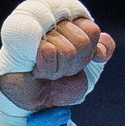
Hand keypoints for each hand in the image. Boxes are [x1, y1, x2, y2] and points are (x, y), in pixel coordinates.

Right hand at [0, 18, 115, 113]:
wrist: (34, 104)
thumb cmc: (58, 84)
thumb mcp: (89, 70)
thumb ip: (102, 51)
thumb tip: (103, 46)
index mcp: (71, 23)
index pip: (92, 31)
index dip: (88, 52)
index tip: (76, 62)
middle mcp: (54, 21)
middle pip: (82, 42)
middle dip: (74, 65)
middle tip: (59, 69)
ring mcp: (37, 29)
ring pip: (67, 50)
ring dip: (59, 70)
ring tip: (47, 71)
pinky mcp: (22, 40)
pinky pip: (49, 52)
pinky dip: (47, 70)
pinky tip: (37, 71)